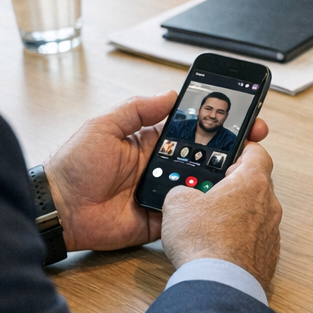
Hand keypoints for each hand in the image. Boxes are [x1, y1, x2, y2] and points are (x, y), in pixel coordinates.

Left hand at [44, 92, 268, 251]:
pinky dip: (205, 208)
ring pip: (203, 184)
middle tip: (255, 138)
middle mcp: (162, 166)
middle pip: (205, 156)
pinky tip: (223, 198)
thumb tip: (170, 93)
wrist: (58, 210)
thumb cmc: (74, 165)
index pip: (192, 128)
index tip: (241, 114)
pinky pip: (189, 213)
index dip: (216, 122)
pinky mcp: (162, 218)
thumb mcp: (104, 126)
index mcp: (152, 141)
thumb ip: (138, 109)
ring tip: (244, 165)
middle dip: (232, 147)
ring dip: (222, 176)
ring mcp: (164, 192)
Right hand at [159, 141, 281, 289]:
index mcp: (252, 183)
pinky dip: (240, 238)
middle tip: (212, 190)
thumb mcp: (177, 204)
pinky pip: (254, 238)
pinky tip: (219, 247)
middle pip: (256, 184)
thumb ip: (182, 190)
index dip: (243, 149)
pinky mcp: (268, 256)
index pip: (257, 153)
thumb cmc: (204, 243)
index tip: (233, 151)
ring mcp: (271, 232)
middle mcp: (269, 205)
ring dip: (237, 213)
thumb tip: (183, 196)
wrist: (220, 286)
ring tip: (211, 222)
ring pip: (256, 212)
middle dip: (234, 185)